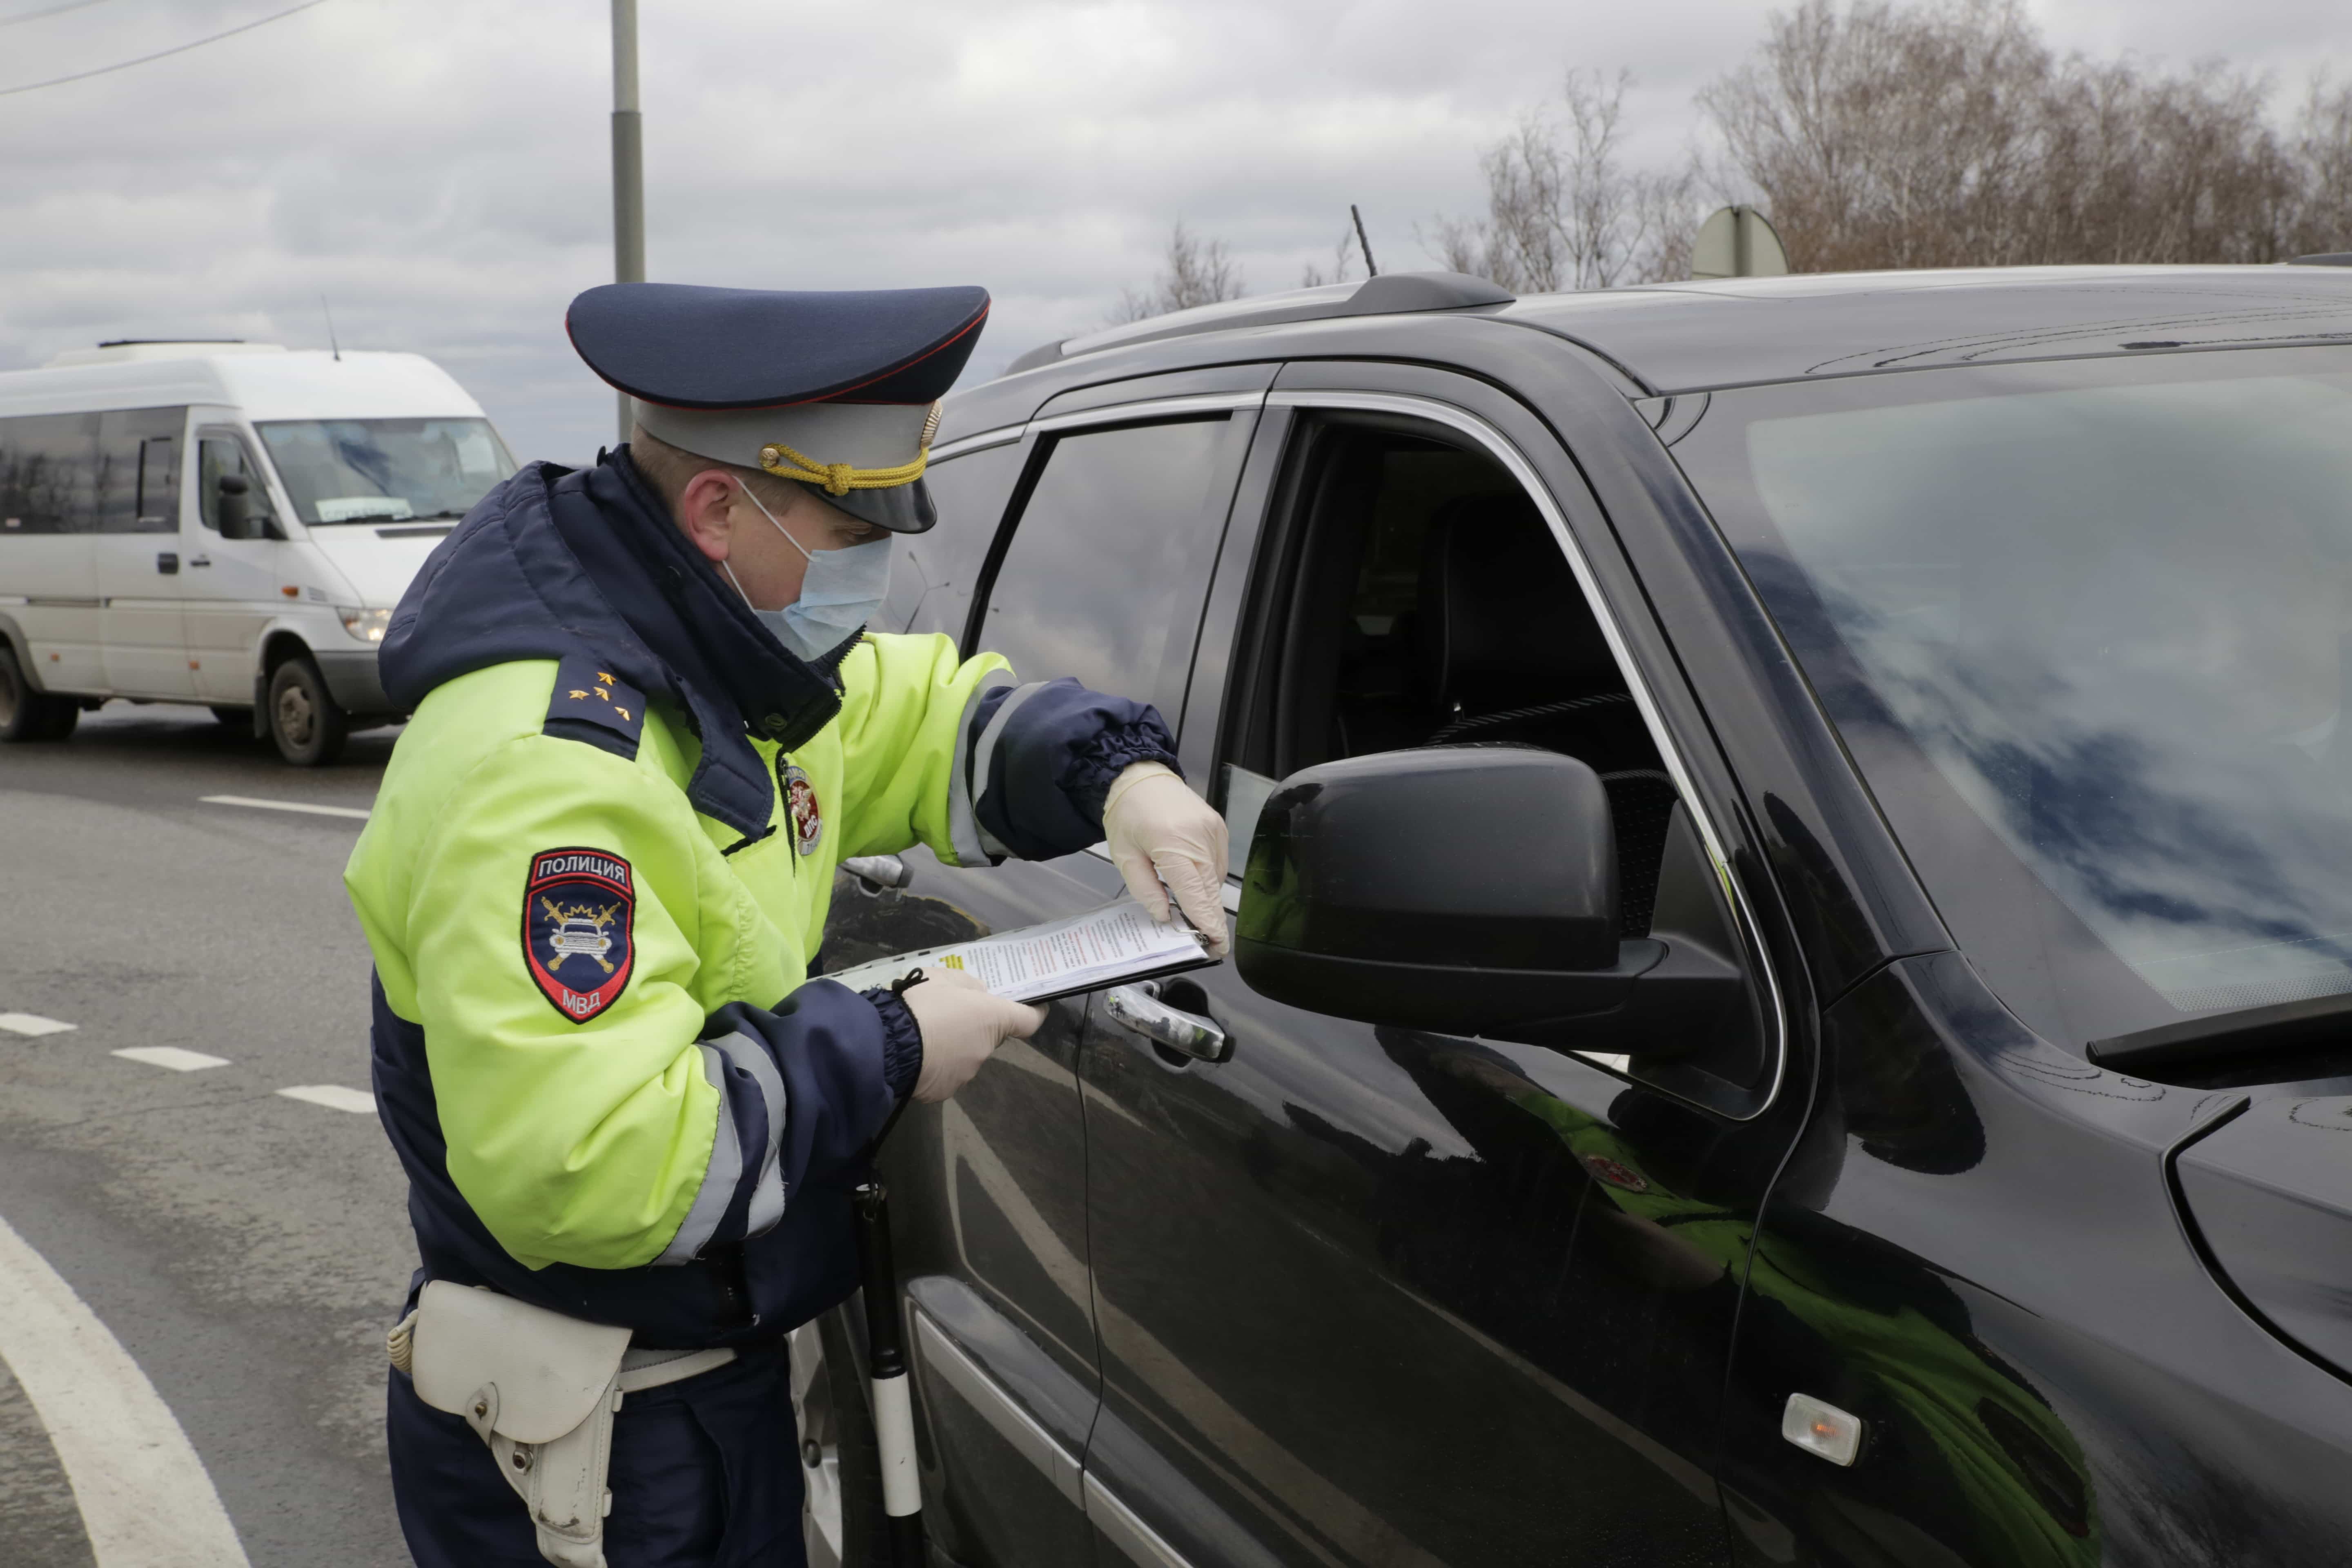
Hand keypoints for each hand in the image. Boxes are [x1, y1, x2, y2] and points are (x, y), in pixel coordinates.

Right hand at [902, 967, 1045, 1102]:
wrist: (886, 1044)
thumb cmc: (918, 1004)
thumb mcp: (941, 977)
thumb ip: (967, 985)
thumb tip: (979, 995)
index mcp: (992, 1018)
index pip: (1029, 1020)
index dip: (1033, 1012)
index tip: (1032, 1007)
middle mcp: (986, 1048)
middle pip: (989, 1036)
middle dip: (974, 1026)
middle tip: (945, 1015)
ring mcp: (967, 1073)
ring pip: (965, 1056)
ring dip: (953, 1047)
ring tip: (923, 1036)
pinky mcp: (945, 1090)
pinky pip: (946, 1074)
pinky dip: (936, 1066)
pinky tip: (916, 1055)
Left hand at [1102, 763, 1229, 956]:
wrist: (1140, 776)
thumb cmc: (1127, 815)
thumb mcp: (1124, 856)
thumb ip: (1145, 889)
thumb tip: (1165, 916)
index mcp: (1171, 843)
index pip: (1194, 892)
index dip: (1206, 921)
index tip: (1215, 944)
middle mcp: (1198, 836)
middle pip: (1211, 889)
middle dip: (1212, 918)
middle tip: (1212, 942)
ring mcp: (1212, 830)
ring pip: (1217, 878)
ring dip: (1207, 897)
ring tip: (1195, 912)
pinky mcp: (1218, 826)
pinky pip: (1219, 863)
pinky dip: (1208, 878)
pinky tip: (1194, 881)